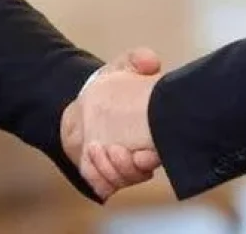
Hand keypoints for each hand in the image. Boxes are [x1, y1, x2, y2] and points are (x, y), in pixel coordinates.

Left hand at [77, 70, 159, 198]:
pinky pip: (102, 186)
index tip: (145, 155)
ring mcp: (121, 167)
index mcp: (152, 133)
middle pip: (140, 174)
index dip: (152, 159)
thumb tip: (151, 62)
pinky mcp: (103, 174)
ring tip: (96, 147)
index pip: (160, 154)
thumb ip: (138, 60)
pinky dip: (96, 176)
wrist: (85, 105)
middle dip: (128, 167)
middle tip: (116, 150)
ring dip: (108, 167)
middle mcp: (140, 155)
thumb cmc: (111, 90)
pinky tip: (90, 157)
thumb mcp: (124, 68)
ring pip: (120, 180)